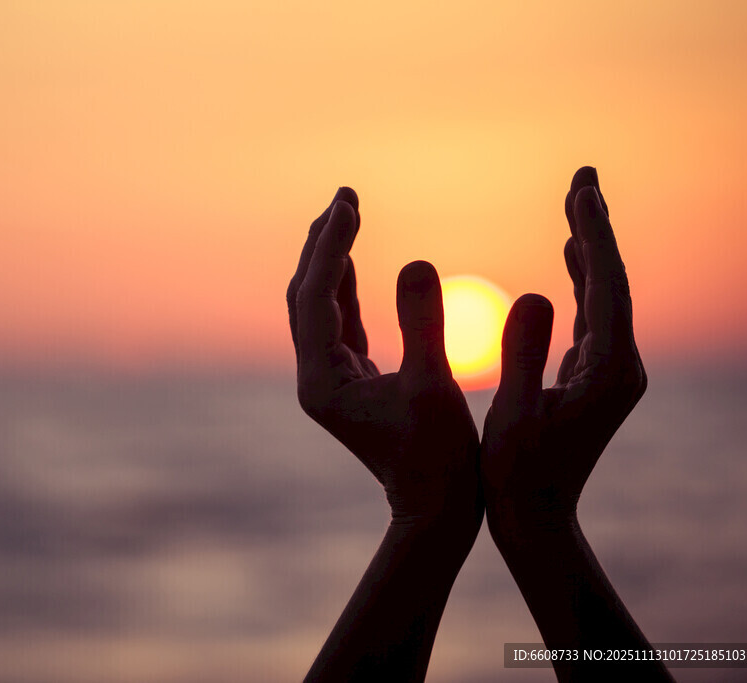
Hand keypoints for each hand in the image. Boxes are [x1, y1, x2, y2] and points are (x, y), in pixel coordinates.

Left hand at [290, 188, 483, 682]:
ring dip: (332, 261)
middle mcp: (316, 378)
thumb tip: (416, 259)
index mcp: (323, 381)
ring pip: (319, 308)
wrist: (437, 513)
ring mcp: (330, 381)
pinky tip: (354, 261)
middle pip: (305, 297)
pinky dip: (347, 289)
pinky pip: (340, 324)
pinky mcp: (351, 383)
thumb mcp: (434, 388)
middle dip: (323, 244)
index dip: (331, 248)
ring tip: (345, 212)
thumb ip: (424, 324)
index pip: (315, 298)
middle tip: (344, 196)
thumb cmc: (440, 460)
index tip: (349, 204)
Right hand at [481, 166, 646, 538]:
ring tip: (576, 203)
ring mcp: (612, 372)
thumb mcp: (515, 417)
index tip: (582, 189)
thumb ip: (525, 355)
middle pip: (613, 283)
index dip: (594, 235)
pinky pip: (594, 315)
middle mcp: (622, 367)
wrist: (536, 521)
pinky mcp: (596, 377)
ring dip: (590, 248)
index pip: (607, 288)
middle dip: (596, 228)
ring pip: (605, 296)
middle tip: (583, 177)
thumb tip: (537, 293)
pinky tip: (572, 258)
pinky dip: (584, 279)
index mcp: (609, 373)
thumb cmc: (517, 477)